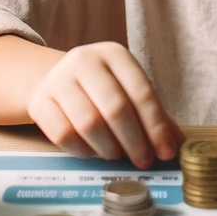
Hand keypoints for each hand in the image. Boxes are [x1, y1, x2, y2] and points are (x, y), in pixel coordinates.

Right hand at [27, 41, 183, 166]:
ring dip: (109, 148)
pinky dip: (84, 150)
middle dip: (134, 141)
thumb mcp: (129, 90)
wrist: (55, 79)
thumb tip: (177, 145)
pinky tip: (94, 153)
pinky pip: (63, 135)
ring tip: (118, 156)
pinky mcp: (39, 101)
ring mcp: (58, 79)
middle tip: (144, 161)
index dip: (156, 126)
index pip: (142, 92)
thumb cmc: (102, 88)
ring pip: (89, 123)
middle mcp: (85, 60)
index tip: (166, 152)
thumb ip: (154, 114)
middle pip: (115, 108)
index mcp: (114, 54)